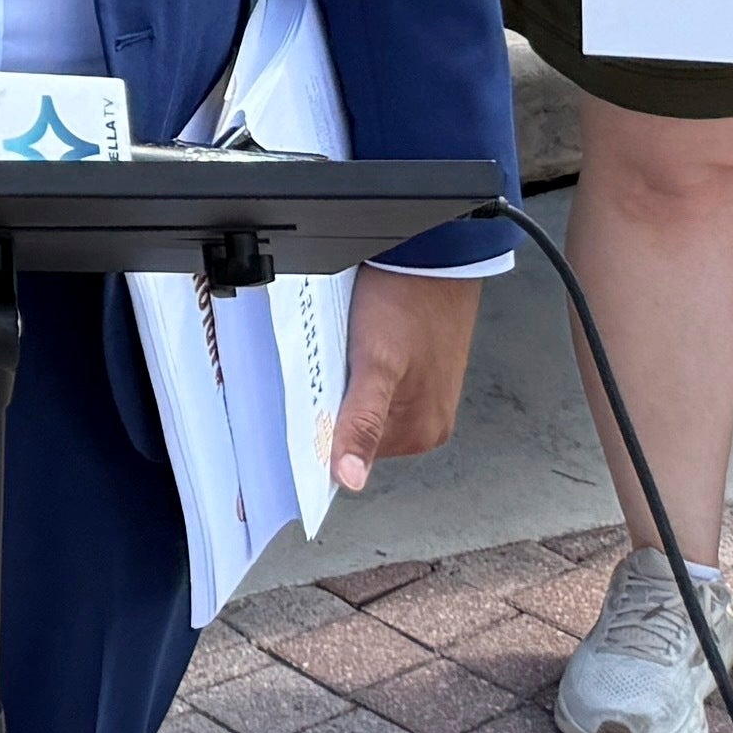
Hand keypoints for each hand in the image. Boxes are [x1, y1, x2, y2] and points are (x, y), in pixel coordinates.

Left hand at [329, 270, 480, 490]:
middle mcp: (426, 421)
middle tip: (320, 371)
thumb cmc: (408, 301)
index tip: (298, 413)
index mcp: (420, 433)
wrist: (434, 254)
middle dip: (331, 406)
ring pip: (361, 402)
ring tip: (340, 353)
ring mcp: (423, 393)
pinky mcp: (417, 369)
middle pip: (355, 428)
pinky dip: (355, 367)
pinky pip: (373, 380)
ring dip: (341, 384)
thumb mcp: (376, 365)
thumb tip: (351, 478)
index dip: (321, 434)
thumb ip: (362, 422)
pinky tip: (352, 344)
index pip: (351, 455)